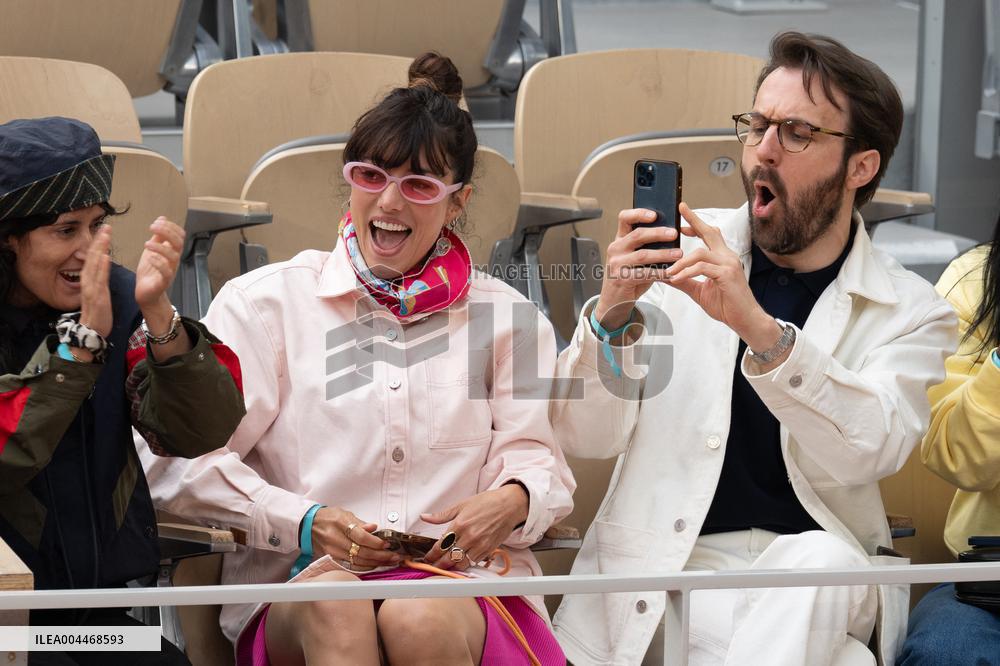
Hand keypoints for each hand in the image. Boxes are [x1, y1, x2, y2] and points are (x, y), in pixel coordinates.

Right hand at [79, 224, 112, 336]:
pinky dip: (101, 267)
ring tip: (105, 235)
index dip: (98, 244)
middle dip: (98, 241)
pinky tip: (105, 256)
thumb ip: (100, 278)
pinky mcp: (96, 297)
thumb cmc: (98, 313)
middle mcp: (88, 281)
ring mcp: (91, 288)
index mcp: (90, 280)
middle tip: (106, 226)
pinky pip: (98, 280)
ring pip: (93, 265)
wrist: (92, 332)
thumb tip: (104, 265)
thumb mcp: (99, 292)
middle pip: (91, 257)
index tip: (105, 231)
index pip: (93, 258)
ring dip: (99, 249)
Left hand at [135, 217, 183, 312]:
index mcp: (171, 251)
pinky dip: (158, 262)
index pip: (179, 235)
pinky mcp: (163, 282)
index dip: (170, 226)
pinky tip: (149, 257)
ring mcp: (170, 271)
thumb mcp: (152, 249)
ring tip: (146, 244)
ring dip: (160, 247)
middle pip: (179, 243)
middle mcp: (173, 260)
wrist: (146, 293)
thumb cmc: (150, 273)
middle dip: (167, 232)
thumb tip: (162, 218)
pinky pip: (166, 272)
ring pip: (173, 256)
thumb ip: (158, 236)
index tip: (157, 222)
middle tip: (153, 227)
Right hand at [310, 507, 399, 570]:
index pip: (361, 537)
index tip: (387, 544)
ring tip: (389, 562)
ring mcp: (332, 551)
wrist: (307, 525)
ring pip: (357, 561)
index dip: (376, 542)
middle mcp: (335, 539)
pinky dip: (364, 567)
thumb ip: (360, 523)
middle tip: (394, 556)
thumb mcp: (344, 514)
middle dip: (380, 556)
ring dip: (375, 563)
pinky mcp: (331, 559)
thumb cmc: (327, 517)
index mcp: (340, 524)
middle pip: (361, 552)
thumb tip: (374, 528)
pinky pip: (350, 566)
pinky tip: (375, 565)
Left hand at [420, 484, 528, 570]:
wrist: (509, 505)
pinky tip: (461, 563)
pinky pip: (474, 562)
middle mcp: (469, 537)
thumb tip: (426, 517)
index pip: (441, 545)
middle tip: (433, 566)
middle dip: (439, 565)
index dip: (432, 554)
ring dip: (452, 567)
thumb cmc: (488, 503)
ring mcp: (480, 545)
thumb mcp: (461, 505)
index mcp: (460, 524)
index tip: (428, 558)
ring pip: (462, 563)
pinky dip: (467, 564)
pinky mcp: (489, 550)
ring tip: (446, 567)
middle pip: (449, 558)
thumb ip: (442, 515)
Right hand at [594, 209, 680, 330]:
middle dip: (658, 233)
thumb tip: (671, 237)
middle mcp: (616, 249)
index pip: (624, 218)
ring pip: (643, 255)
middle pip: (637, 235)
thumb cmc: (628, 276)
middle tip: (674, 233)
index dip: (639, 213)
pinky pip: (645, 274)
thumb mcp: (633, 258)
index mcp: (619, 240)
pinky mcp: (622, 279)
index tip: (654, 214)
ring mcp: (617, 264)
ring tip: (678, 254)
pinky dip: (660, 273)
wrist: (613, 301)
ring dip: (663, 254)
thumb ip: (647, 247)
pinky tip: (671, 272)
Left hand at [665, 203, 780, 352]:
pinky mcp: (727, 274)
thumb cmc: (727, 305)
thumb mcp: (699, 291)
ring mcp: (728, 264)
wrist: (745, 320)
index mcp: (722, 257)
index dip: (696, 225)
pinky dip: (687, 272)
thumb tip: (665, 275)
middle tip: (680, 209)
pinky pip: (702, 268)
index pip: (710, 235)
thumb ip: (684, 281)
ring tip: (668, 271)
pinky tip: (677, 278)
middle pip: (709, 232)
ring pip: (700, 252)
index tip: (681, 223)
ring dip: (681, 261)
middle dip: (694, 220)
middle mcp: (727, 256)